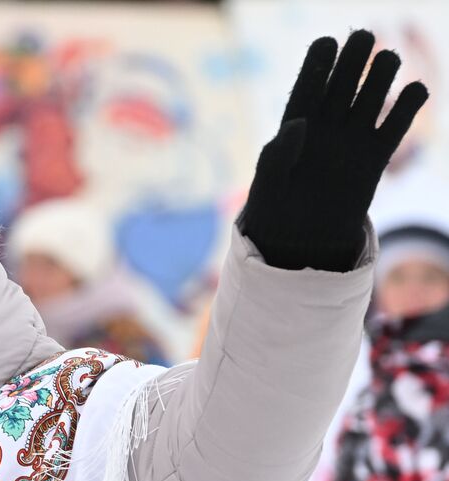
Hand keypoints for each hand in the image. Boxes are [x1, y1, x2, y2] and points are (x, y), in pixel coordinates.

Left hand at [239, 30, 428, 271]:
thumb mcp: (265, 184)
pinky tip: (415, 91)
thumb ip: (277, 154)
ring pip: (372, 95)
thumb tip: (300, 123)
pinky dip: (409, 106)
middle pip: (344, 80)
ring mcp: (352, 138)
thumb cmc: (273, 211)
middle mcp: (326, 124)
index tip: (327, 43)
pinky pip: (396, 125)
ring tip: (386, 59)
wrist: (298, 242)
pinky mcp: (375, 156)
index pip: (309, 83)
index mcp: (295, 122)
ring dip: (381, 74)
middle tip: (363, 38)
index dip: (319, 61)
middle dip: (354, 57)